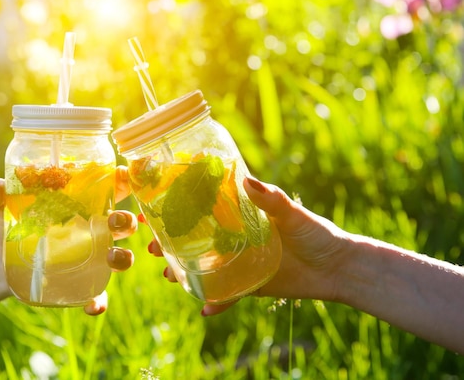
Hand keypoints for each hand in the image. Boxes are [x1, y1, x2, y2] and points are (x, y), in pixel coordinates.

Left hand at [0, 165, 136, 315]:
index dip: (122, 181)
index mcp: (85, 205)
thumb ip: (1, 193)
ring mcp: (92, 260)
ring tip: (110, 257)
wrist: (2, 260)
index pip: (111, 189)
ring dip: (123, 257)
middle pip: (123, 224)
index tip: (122, 175)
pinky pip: (99, 295)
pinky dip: (100, 301)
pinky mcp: (82, 285)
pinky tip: (92, 306)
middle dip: (126, 220)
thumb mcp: (8, 206)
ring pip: (120, 258)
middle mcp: (95, 231)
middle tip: (114, 220)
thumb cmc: (16, 224)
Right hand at [147, 175, 348, 315]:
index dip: (179, 210)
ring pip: (205, 267)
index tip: (156, 212)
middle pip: (196, 240)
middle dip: (171, 244)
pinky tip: (205, 310)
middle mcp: (236, 238)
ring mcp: (241, 262)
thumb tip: (249, 181)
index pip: (205, 210)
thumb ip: (271, 200)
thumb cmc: (317, 233)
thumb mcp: (293, 214)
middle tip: (152, 249)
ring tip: (170, 275)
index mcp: (242, 216)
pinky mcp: (251, 284)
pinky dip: (217, 302)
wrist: (338, 268)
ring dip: (185, 272)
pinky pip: (228, 294)